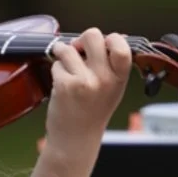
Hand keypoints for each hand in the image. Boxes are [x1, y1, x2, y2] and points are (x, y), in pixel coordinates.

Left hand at [43, 29, 134, 149]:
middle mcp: (104, 79)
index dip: (109, 38)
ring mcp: (84, 82)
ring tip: (68, 72)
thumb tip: (112, 36)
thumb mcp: (112, 90)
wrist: (75, 140)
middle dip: (81, 41)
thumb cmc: (92, 113)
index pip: (120, 45)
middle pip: (92, 35)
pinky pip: (56, 63)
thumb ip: (112, 65)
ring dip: (64, 56)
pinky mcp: (65, 85)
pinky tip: (62, 85)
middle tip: (78, 52)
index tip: (101, 45)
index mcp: (119, 79)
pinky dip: (56, 71)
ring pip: (68, 48)